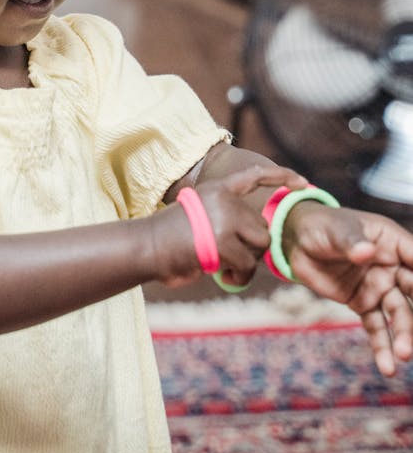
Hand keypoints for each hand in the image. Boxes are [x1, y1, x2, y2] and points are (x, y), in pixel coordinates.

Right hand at [156, 163, 306, 289]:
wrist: (148, 246)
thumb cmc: (171, 238)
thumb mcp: (200, 216)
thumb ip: (227, 219)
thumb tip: (259, 241)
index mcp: (217, 189)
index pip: (254, 176)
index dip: (281, 177)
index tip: (304, 182)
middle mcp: (224, 199)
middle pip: (261, 227)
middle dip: (251, 248)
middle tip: (230, 259)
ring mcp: (224, 218)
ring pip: (258, 247)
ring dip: (246, 264)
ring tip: (225, 269)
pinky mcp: (224, 241)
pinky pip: (247, 266)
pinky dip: (238, 277)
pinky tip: (223, 276)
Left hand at [285, 204, 412, 376]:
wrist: (296, 241)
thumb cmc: (321, 226)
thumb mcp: (335, 230)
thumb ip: (351, 242)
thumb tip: (366, 251)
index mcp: (391, 241)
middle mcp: (391, 266)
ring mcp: (379, 286)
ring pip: (399, 314)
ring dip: (404, 335)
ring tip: (403, 355)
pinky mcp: (363, 303)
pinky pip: (377, 327)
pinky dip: (382, 347)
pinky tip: (387, 367)